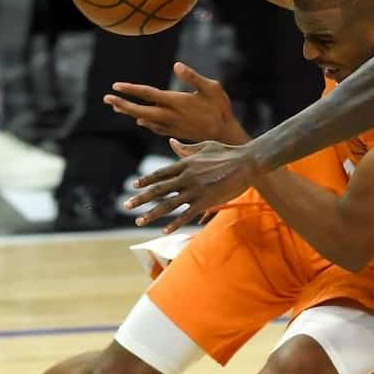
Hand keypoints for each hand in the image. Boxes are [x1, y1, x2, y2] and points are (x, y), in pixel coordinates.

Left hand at [104, 62, 247, 143]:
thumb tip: (176, 65)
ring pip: (144, 119)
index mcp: (176, 101)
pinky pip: (153, 127)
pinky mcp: (174, 132)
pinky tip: (139, 119)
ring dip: (129, 112)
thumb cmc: (220, 108)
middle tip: (106, 98)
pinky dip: (144, 121)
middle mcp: (169, 115)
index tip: (116, 85)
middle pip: (139, 110)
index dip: (130, 89)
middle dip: (122, 104)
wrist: (224, 135)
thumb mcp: (211, 87)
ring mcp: (170, 126)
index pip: (148, 94)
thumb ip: (193, 76)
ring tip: (116, 106)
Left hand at [125, 138, 260, 231]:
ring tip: (139, 221)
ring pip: (168, 204)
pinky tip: (164, 230)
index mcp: (185, 163)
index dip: (146, 180)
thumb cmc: (227, 152)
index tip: (134, 185)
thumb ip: (186, 148)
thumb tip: (171, 142)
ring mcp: (195, 190)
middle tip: (127, 205)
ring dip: (152, 213)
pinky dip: (174, 223)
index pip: (160, 173)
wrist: (246, 163)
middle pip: (159, 189)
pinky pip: (186, 215)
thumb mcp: (204, 146)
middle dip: (141, 198)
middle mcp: (186, 177)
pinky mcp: (205, 201)